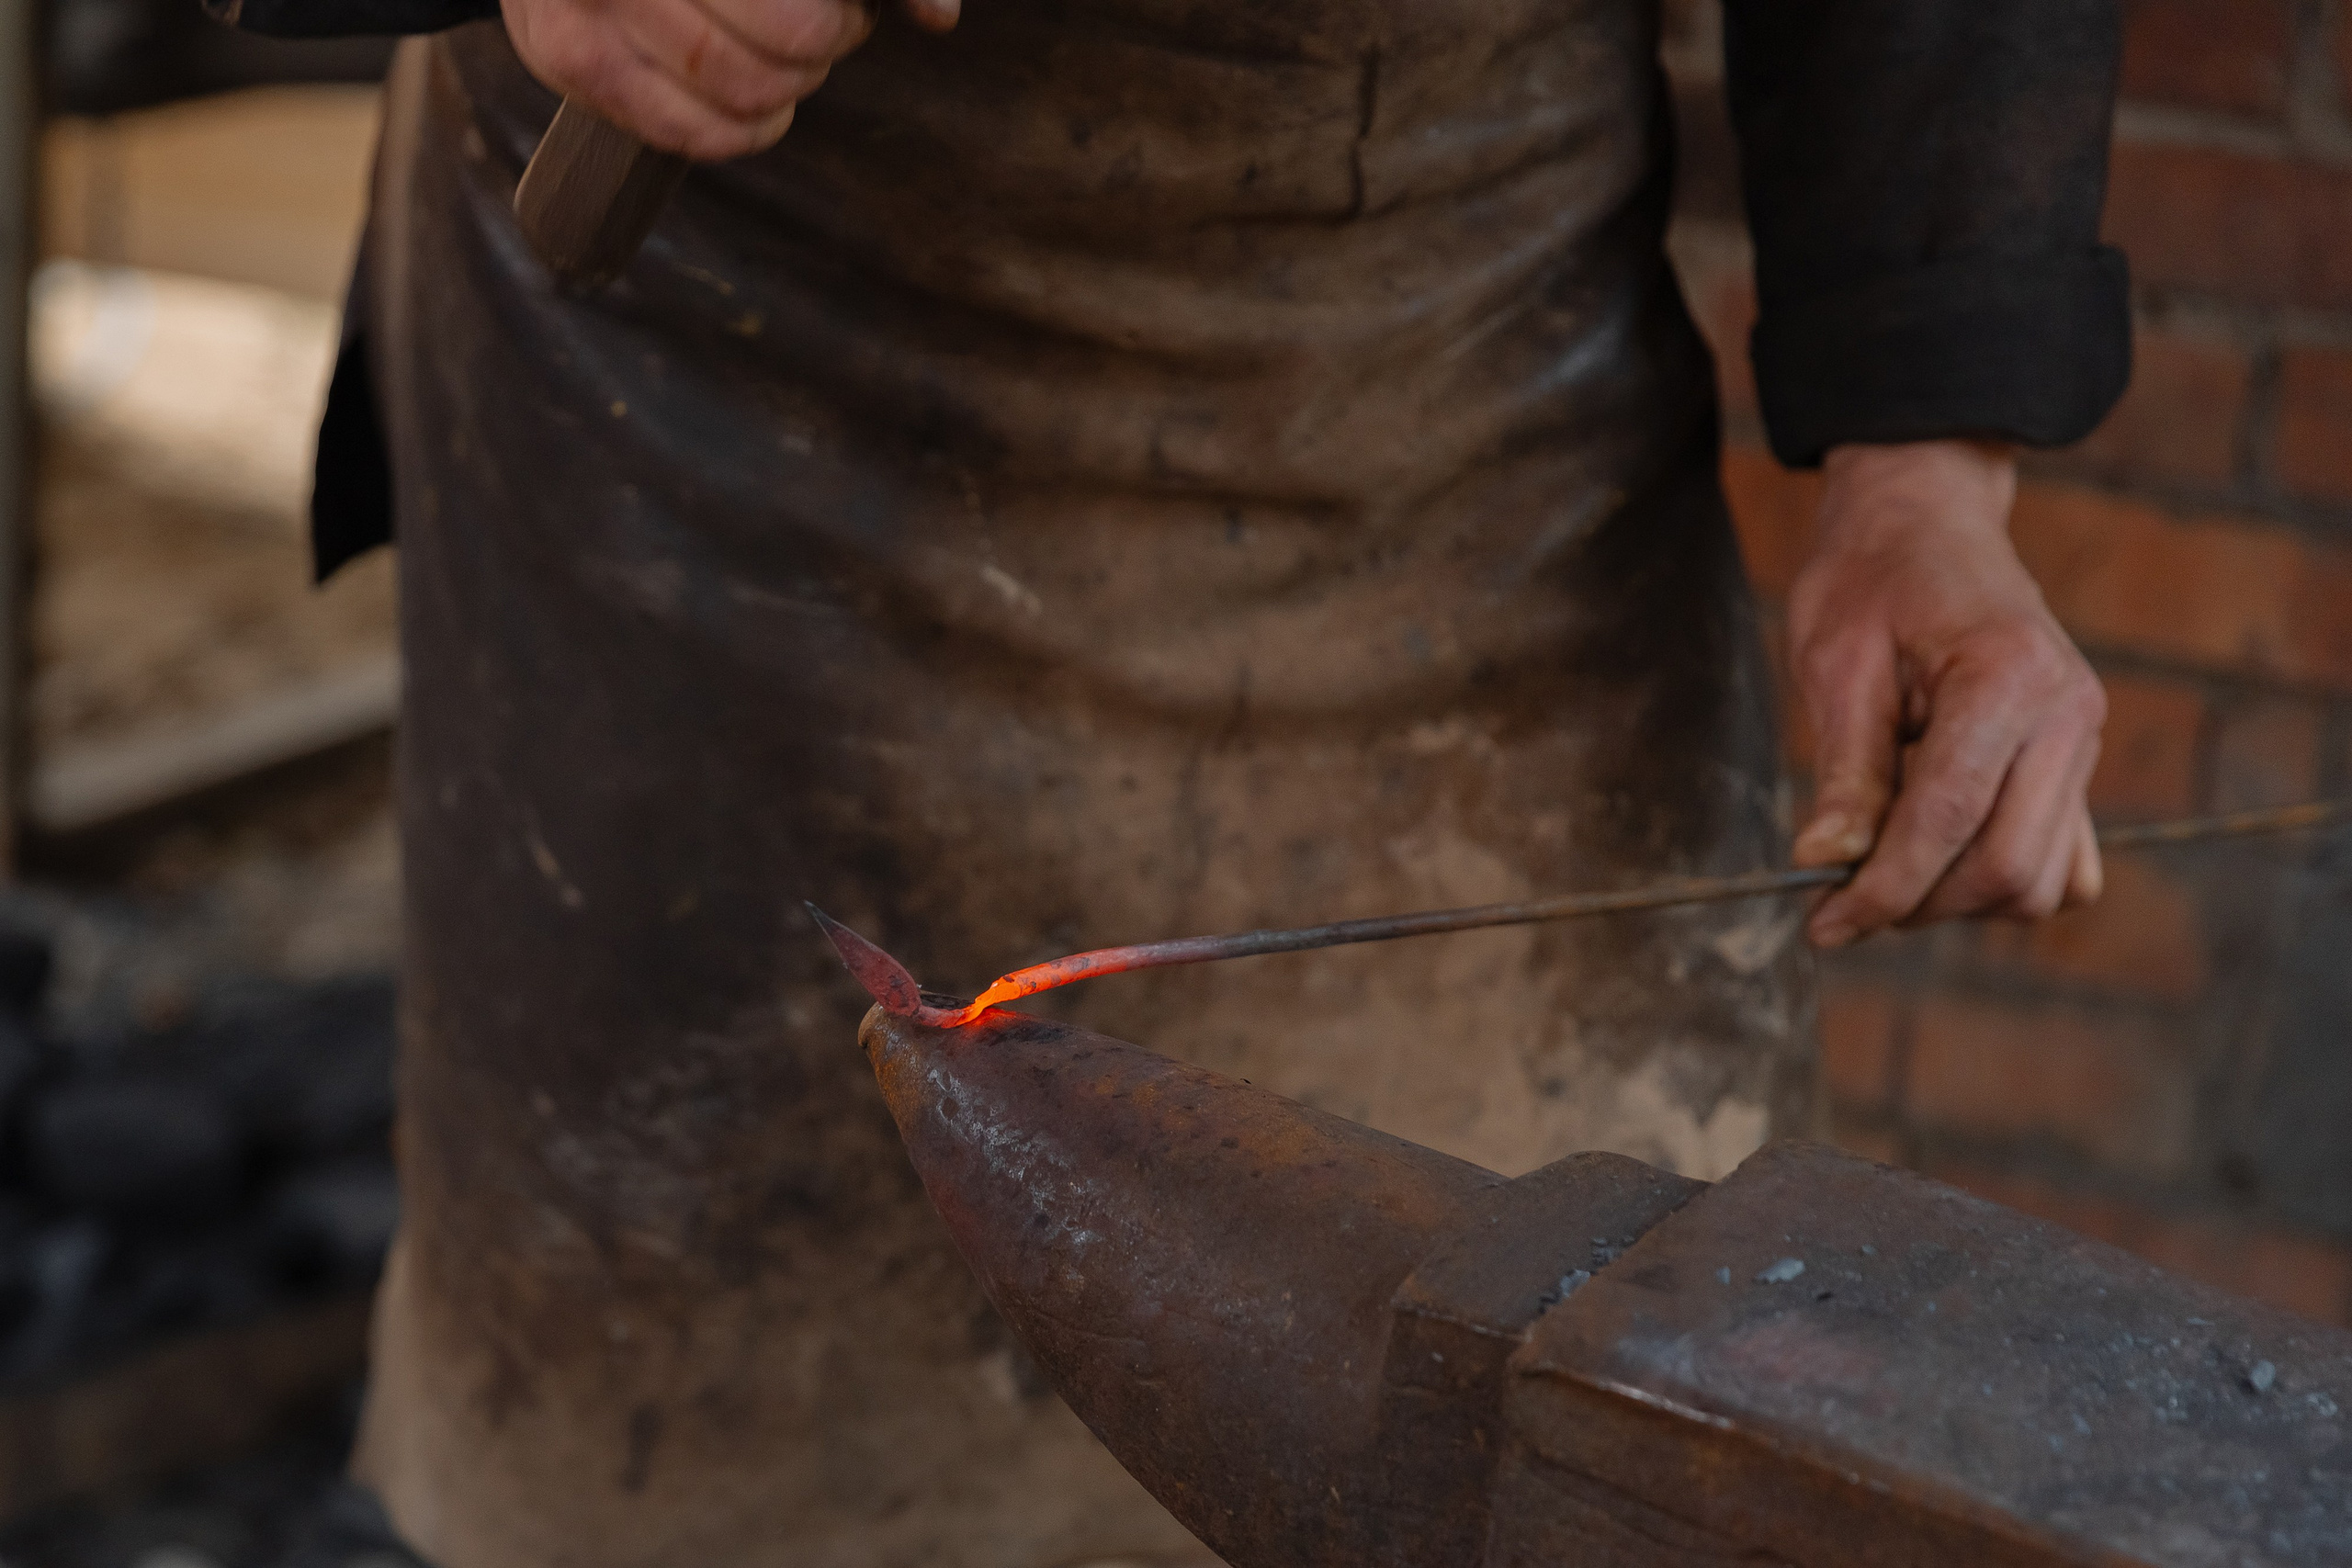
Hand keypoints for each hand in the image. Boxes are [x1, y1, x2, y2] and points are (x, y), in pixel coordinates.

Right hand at [504, 0, 954, 161]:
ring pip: (744, 88)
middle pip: (793, 36)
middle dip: (822, 45)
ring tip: (775, 61)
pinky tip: (751, 107)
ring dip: (783, 90)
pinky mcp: (562, 53)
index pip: (806, 10)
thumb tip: (937, 15)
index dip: (846, 15)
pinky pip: (689, 133)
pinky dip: (740, 134)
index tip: (845, 10)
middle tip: (814, 32)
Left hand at [1788, 439, 2105, 946]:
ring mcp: (2084, 741)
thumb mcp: (1836, 663)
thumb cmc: (1871, 579)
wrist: (1926, 522)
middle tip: (1841, 901)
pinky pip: (2062, 864)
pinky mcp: (2077, 762)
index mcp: (2008, 678)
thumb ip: (1845, 771)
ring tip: (1882, 867)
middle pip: (2007, 870)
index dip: (1881, 889)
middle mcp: (2068, 715)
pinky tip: (1934, 853)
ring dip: (1957, 900)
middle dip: (1918, 904)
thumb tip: (1826, 864)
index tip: (1822, 925)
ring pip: (2041, 883)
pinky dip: (1998, 880)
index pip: (1948, 822)